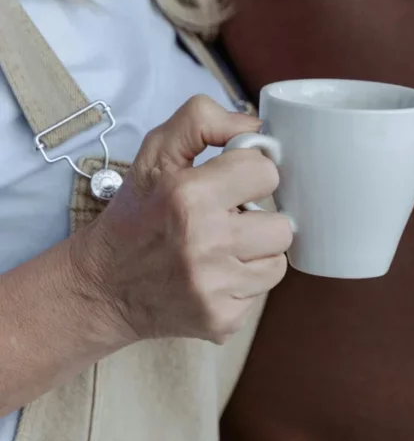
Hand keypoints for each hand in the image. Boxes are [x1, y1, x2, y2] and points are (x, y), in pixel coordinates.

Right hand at [72, 95, 291, 344]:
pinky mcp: (221, 320)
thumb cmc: (137, 213)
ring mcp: (214, 286)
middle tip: (228, 219)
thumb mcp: (155, 152)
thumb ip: (203, 120)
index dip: (250, 174)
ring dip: (257, 252)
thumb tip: (257, 127)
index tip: (232, 183)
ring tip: (223, 247)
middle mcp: (204, 242)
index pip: (266, 172)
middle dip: (259, 218)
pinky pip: (263, 292)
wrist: (103, 287)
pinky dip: (245, 282)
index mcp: (189, 195)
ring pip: (279, 259)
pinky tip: (216, 275)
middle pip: (283, 224)